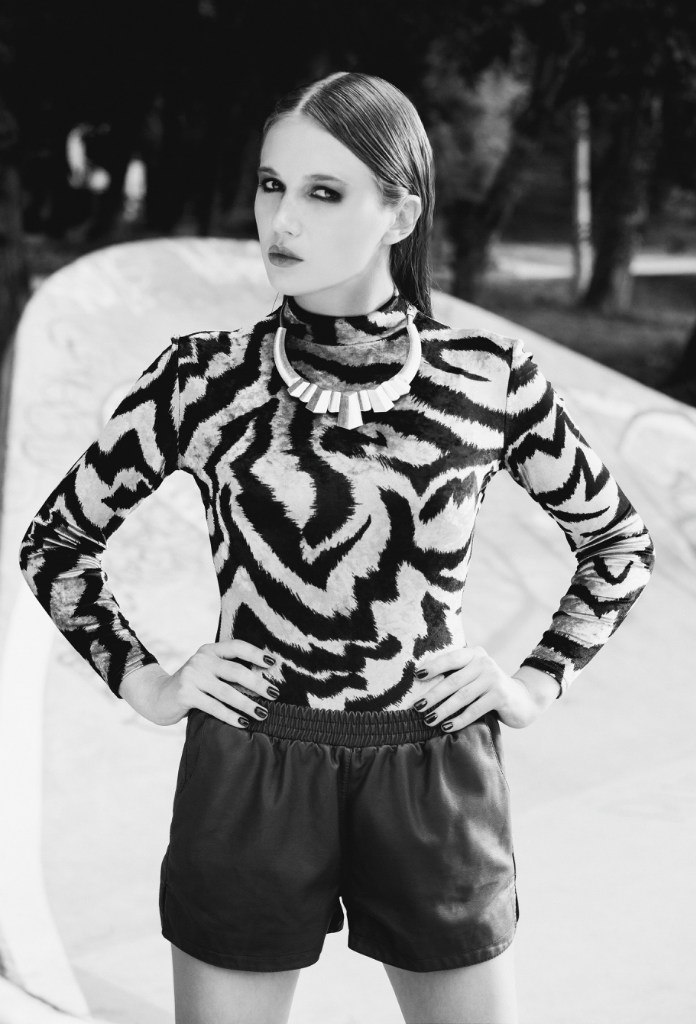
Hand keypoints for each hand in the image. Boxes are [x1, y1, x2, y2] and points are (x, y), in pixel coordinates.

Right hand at [122, 640, 280, 727]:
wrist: (157, 696)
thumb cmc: (192, 685)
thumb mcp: (208, 671)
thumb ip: (227, 671)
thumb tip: (263, 681)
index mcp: (210, 650)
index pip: (237, 646)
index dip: (256, 653)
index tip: (273, 662)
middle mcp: (201, 659)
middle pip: (236, 670)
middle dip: (258, 683)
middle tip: (275, 694)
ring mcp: (192, 676)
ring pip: (226, 691)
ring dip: (247, 703)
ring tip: (263, 713)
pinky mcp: (185, 694)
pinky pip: (214, 707)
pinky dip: (230, 716)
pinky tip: (243, 722)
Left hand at [412, 645, 546, 730]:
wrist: (523, 699)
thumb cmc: (489, 688)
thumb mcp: (474, 675)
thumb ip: (456, 674)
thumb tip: (422, 680)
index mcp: (474, 654)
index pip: (451, 658)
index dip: (433, 667)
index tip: (417, 676)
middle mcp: (484, 663)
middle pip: (453, 681)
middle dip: (433, 695)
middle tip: (417, 706)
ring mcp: (493, 679)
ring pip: (462, 696)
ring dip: (443, 710)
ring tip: (428, 720)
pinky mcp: (500, 696)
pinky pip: (474, 710)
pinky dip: (459, 720)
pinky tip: (447, 727)